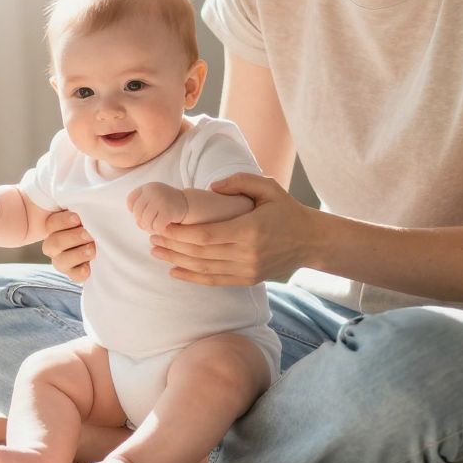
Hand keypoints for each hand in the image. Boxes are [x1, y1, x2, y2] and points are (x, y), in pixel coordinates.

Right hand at [42, 210, 95, 282]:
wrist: (106, 237)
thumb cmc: (93, 220)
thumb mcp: (85, 212)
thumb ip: (81, 210)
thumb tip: (82, 205)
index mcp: (55, 226)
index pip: (51, 224)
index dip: (63, 221)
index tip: (77, 218)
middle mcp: (55, 245)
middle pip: (53, 244)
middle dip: (72, 238)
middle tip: (88, 233)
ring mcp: (63, 261)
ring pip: (60, 262)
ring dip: (77, 254)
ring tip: (92, 248)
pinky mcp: (76, 273)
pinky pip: (74, 277)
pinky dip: (80, 272)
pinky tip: (88, 267)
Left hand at [127, 182, 188, 233]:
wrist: (188, 204)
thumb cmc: (167, 205)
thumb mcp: (153, 200)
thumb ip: (143, 209)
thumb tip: (139, 224)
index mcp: (148, 187)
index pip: (130, 200)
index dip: (133, 210)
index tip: (142, 213)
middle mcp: (153, 191)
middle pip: (137, 212)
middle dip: (142, 221)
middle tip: (150, 223)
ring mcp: (160, 200)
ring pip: (145, 221)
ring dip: (150, 228)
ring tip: (155, 226)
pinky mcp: (168, 211)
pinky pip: (156, 226)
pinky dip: (158, 230)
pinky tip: (163, 227)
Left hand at [150, 173, 317, 286]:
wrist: (311, 241)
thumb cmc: (288, 211)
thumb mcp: (268, 187)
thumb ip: (239, 182)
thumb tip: (211, 187)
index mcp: (249, 230)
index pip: (205, 235)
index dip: (180, 233)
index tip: (162, 225)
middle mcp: (246, 254)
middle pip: (199, 253)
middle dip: (172, 245)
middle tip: (152, 236)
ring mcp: (247, 270)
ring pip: (203, 268)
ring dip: (177, 261)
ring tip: (156, 251)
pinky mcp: (248, 279)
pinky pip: (214, 281)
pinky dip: (192, 277)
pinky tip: (174, 271)